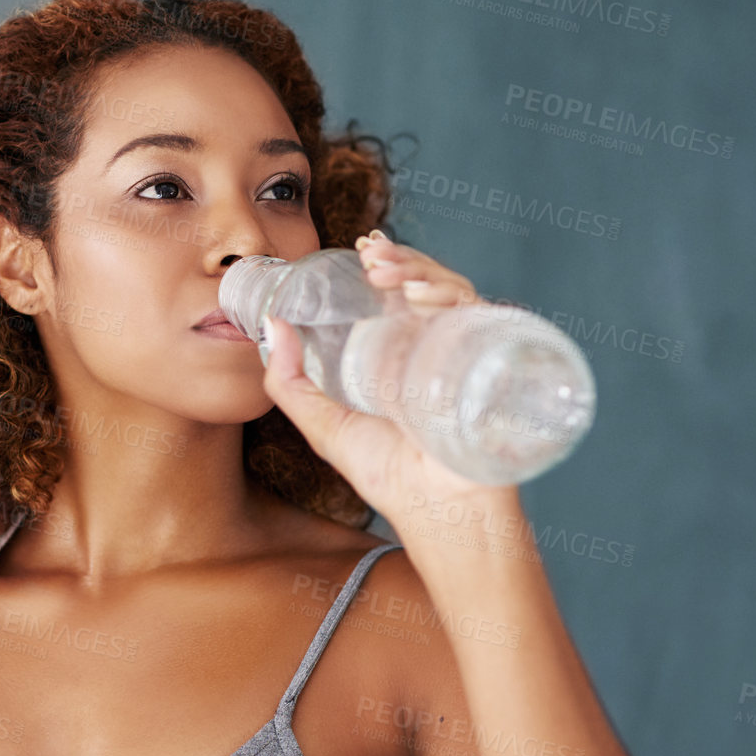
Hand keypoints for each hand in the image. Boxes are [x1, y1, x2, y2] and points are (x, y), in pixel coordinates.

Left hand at [260, 232, 520, 560]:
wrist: (436, 510)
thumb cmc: (388, 474)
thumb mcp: (324, 426)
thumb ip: (289, 384)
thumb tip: (270, 326)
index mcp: (401, 351)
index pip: (398, 290)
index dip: (387, 260)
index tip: (362, 246)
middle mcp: (435, 345)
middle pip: (426, 282)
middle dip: (401, 258)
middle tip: (370, 254)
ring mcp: (463, 352)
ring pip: (452, 290)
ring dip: (422, 269)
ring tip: (387, 270)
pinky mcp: (486, 364)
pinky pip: (477, 316)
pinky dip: (451, 297)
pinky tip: (421, 298)